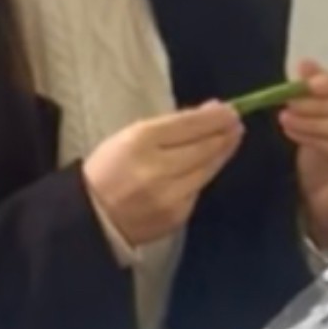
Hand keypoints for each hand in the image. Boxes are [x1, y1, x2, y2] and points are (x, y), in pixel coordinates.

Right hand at [77, 101, 244, 249]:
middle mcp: (158, 168)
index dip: (215, 117)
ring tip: (230, 138)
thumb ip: (171, 126)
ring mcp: (170, 195)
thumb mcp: (130, 137)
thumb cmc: (109, 170)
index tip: (230, 109)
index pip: (190, 125)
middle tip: (236, 122)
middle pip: (205, 146)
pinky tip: (207, 164)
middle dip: (225, 132)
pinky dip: (205, 173)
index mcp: (140, 142)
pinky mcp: (177, 215)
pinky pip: (199, 188)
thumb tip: (212, 113)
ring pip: (208, 168)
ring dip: (223, 151)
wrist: (91, 219)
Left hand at [269, 60, 327, 252]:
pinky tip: (297, 135)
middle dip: (321, 103)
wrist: (327, 207)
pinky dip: (319, 140)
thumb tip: (304, 63)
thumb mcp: (318, 120)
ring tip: (286, 119)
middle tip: (289, 103)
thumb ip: (317, 92)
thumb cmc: (326, 162)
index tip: (307, 82)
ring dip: (315, 121)